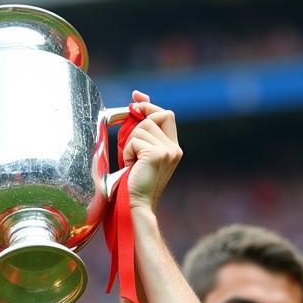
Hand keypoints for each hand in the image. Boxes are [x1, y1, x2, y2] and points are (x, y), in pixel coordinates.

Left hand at [122, 90, 181, 212]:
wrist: (138, 205)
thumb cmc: (135, 183)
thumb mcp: (140, 153)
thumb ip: (142, 131)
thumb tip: (137, 100)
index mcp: (173, 148)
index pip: (166, 115)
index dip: (150, 104)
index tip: (136, 98)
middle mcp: (174, 148)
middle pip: (156, 116)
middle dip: (138, 124)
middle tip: (130, 142)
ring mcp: (168, 151)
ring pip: (143, 128)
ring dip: (130, 143)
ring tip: (132, 162)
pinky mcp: (157, 154)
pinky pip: (135, 140)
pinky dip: (127, 152)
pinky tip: (130, 166)